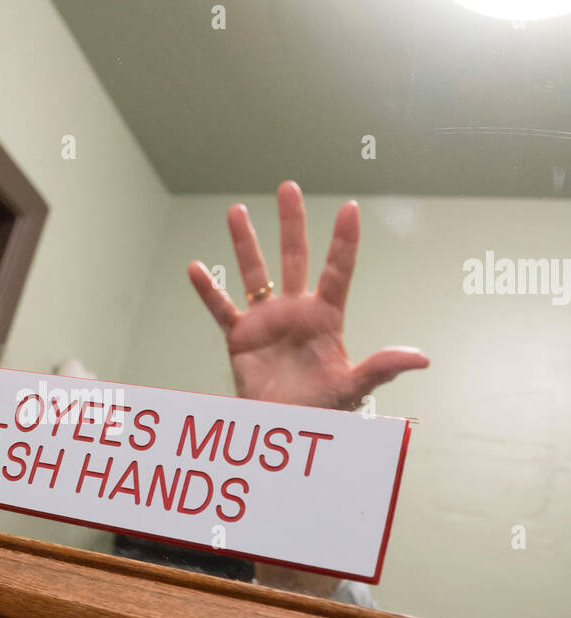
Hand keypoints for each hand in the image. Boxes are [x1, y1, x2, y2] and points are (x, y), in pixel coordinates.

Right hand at [188, 181, 428, 409]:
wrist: (282, 429)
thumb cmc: (321, 411)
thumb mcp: (353, 388)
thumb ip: (381, 368)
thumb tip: (421, 357)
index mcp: (326, 318)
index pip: (338, 272)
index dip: (343, 242)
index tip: (350, 208)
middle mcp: (296, 312)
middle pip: (294, 257)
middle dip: (292, 223)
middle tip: (289, 188)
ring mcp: (266, 322)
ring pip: (254, 274)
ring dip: (245, 244)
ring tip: (236, 211)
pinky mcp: (240, 337)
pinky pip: (221, 309)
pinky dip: (208, 291)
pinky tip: (195, 268)